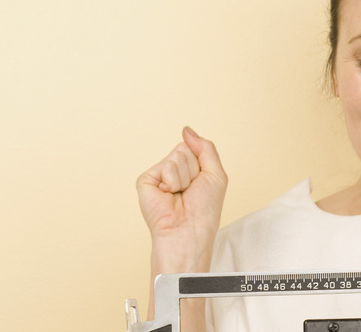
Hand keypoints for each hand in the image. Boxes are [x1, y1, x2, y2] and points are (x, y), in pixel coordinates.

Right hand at [137, 127, 227, 270]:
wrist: (189, 230)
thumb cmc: (205, 209)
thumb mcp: (215, 173)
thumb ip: (205, 147)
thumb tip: (186, 130)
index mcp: (189, 170)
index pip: (195, 147)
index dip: (203, 164)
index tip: (201, 184)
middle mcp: (172, 171)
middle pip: (185, 149)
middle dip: (194, 169)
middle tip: (190, 190)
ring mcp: (158, 175)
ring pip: (177, 155)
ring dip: (185, 177)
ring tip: (180, 194)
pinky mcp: (145, 180)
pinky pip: (166, 166)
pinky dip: (173, 181)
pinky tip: (169, 195)